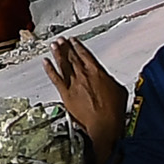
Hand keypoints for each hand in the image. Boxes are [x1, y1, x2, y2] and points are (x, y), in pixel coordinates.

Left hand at [47, 38, 126, 157]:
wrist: (104, 123)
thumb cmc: (114, 110)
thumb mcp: (118, 90)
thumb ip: (109, 80)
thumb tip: (106, 79)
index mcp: (97, 71)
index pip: (85, 54)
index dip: (78, 46)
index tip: (73, 41)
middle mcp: (83, 75)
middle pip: (72, 57)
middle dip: (66, 47)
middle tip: (60, 40)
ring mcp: (73, 83)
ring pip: (63, 64)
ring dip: (58, 53)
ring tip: (53, 45)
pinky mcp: (65, 93)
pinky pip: (55, 78)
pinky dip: (49, 69)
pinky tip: (45, 62)